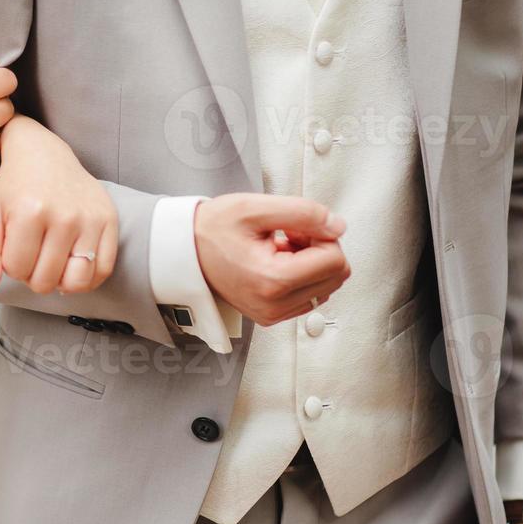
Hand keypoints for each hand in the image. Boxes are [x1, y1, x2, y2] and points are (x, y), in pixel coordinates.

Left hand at [0, 117, 116, 295]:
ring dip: (60, 280)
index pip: (17, 270)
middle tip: (32, 253)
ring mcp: (89, 218)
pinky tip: (73, 264)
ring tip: (52, 261)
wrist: (45, 154)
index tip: (14, 246)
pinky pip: (103, 271)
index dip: (11, 265)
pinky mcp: (109, 220)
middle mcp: (63, 216)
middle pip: (45, 281)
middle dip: (33, 275)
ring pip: (75, 282)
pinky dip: (87, 278)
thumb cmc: (15, 187)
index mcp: (30, 212)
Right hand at [193, 194, 349, 323]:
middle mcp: (275, 305)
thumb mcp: (256, 207)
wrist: (185, 251)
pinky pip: (310, 296)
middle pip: (336, 276)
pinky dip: (301, 275)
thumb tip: (337, 226)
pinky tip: (277, 260)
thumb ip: (304, 213)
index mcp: (273, 281)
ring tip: (280, 247)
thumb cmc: (212, 229)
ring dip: (311, 262)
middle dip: (319, 249)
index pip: (335, 260)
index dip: (322, 234)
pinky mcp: (272, 315)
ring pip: (326, 286)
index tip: (296, 226)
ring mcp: (273, 314)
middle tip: (289, 234)